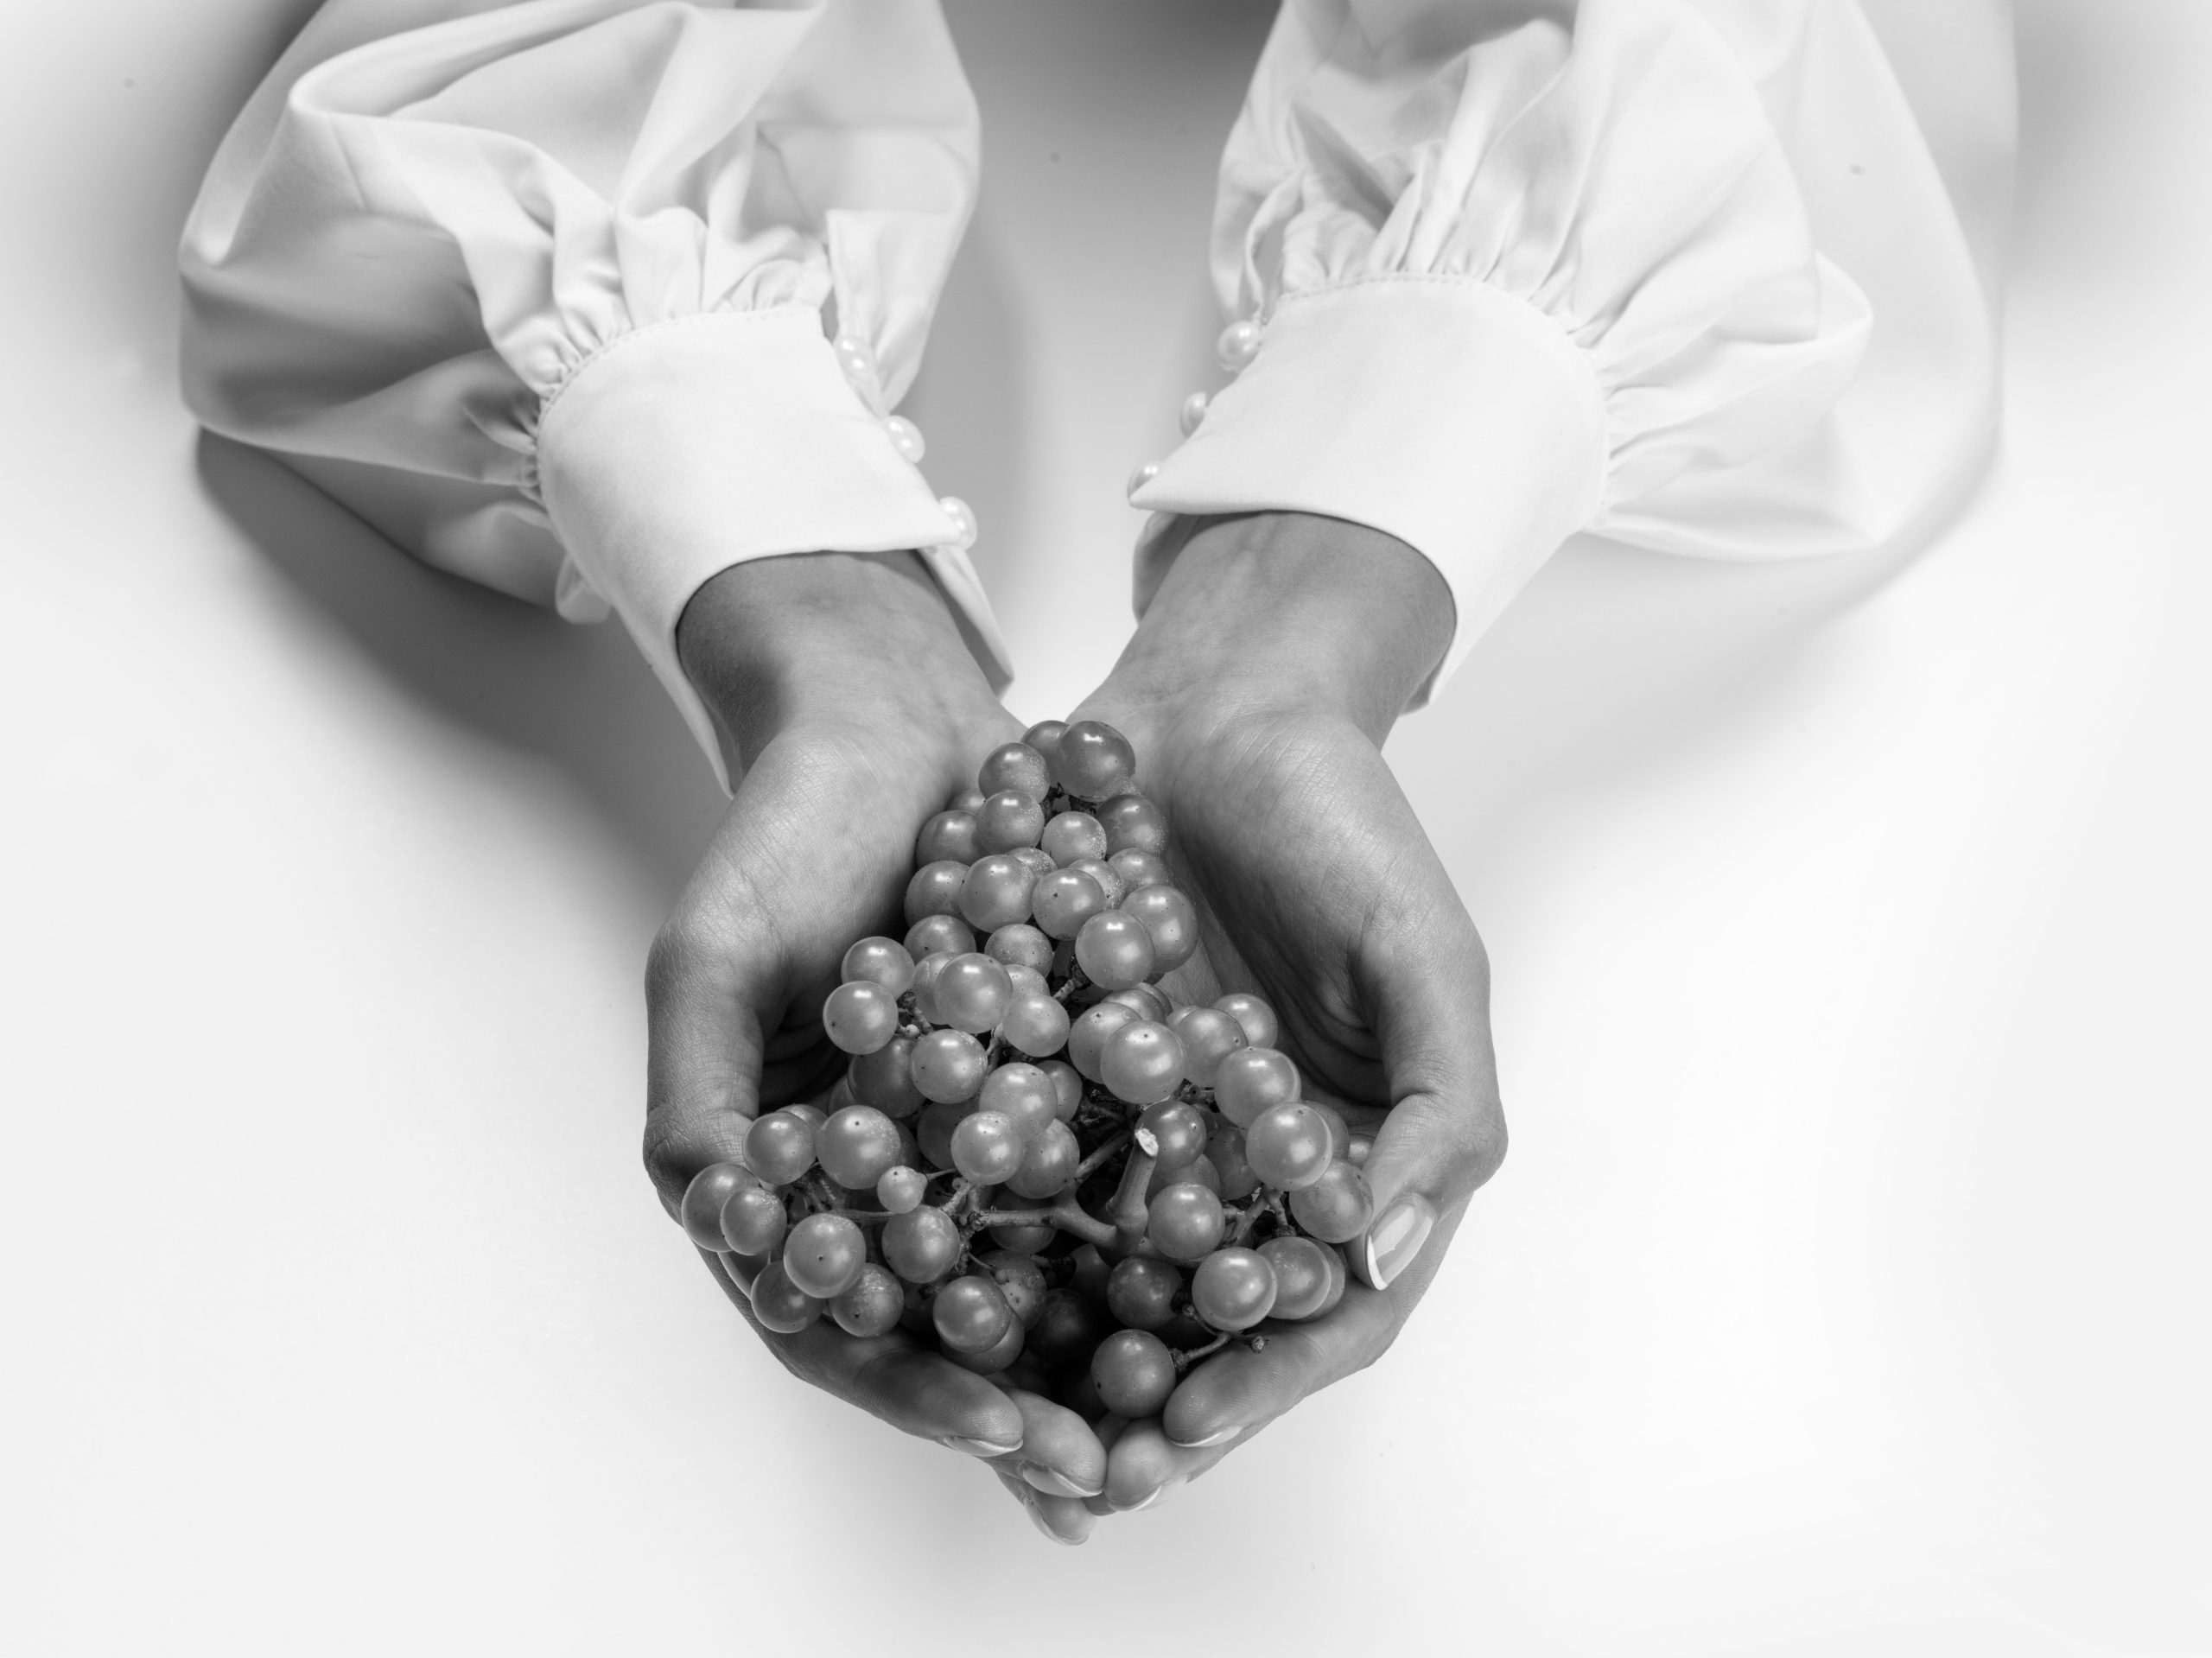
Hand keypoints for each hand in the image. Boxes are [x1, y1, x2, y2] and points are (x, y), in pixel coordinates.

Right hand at [641, 550, 1104, 1542]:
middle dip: (1025, 1396)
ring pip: (1036, 1263)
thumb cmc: (779, 830)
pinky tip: (1233, 1260)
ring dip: (1100, 1338)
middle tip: (1115, 1466)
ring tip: (1185, 1400)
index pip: (833, 1327)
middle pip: (944, 1324)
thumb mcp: (711, 953)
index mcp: (779, 1178)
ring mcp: (965, 1129)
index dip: (911, 1391)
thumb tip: (721, 1232)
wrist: (891, 713)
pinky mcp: (1049, 1073)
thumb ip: (697, 1096)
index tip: (1006, 1427)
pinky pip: (1104, 1163)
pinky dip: (1155, 1217)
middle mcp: (877, 1174)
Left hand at [1068, 512, 1508, 1511]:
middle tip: (1073, 1474)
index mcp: (1350, 1155)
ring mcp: (1150, 1116)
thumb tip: (1379, 1254)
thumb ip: (1442, 1108)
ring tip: (994, 1416)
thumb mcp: (1426, 956)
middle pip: (1203, 1313)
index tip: (1184, 1436)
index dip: (1263, 1383)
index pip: (1323, 1309)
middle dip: (1143, 1399)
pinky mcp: (1060, 1061)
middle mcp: (1246, 1156)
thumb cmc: (1346, 822)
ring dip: (1056, 1345)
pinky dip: (983, 1223)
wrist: (1220, 703)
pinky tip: (926, 1274)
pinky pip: (1021, 1161)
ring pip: (1102, 1260)